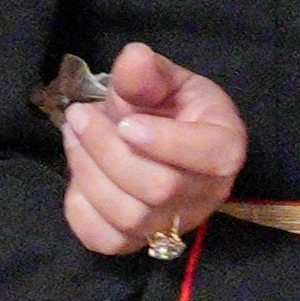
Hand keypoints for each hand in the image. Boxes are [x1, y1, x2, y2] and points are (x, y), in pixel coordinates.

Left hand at [60, 43, 248, 256]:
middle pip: (159, 188)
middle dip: (108, 149)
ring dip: (88, 172)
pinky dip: (80, 209)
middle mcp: (207, 194)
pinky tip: (78, 173)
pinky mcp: (139, 243)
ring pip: (129, 217)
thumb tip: (134, 57)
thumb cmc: (169, 108)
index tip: (125, 120)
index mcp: (225, 147)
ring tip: (73, 134)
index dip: (164, 142)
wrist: (157, 139)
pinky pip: (105, 240)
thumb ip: (148, 73)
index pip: (209, 156)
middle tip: (79, 115)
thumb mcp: (165, 81)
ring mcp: (173, 225)